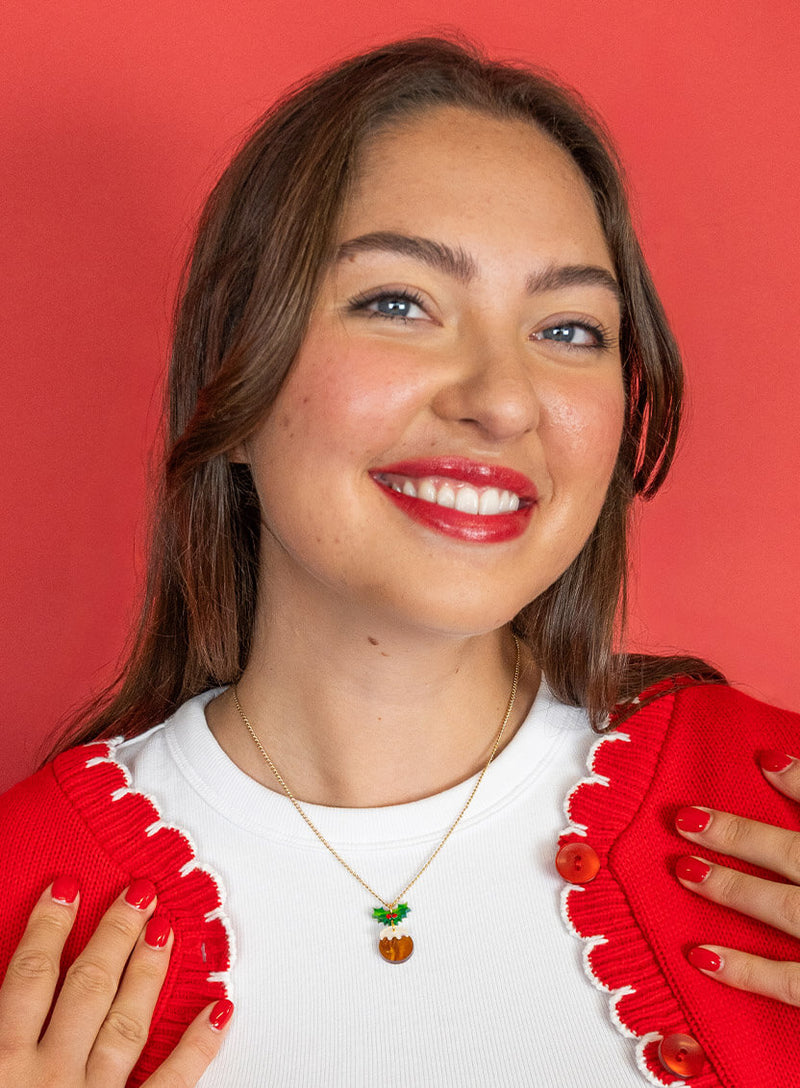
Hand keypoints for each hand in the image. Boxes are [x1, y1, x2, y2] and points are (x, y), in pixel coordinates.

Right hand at [0, 878, 232, 1085]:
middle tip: (139, 893)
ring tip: (166, 929)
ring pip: (126, 1023)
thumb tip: (14, 980)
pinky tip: (218, 1009)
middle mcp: (51, 1074)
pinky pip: (171, 1083)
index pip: (30, 977)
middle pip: (88, 987)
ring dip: (149, 972)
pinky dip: (198, 1045)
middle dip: (115, 934)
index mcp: (2, 1061)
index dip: (49, 927)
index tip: (67, 888)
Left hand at [674, 750, 799, 1005]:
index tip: (764, 761)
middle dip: (740, 836)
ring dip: (734, 889)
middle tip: (688, 819)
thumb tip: (788, 769)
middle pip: (797, 855)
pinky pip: (793, 983)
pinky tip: (703, 956)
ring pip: (788, 910)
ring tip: (685, 869)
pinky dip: (747, 972)